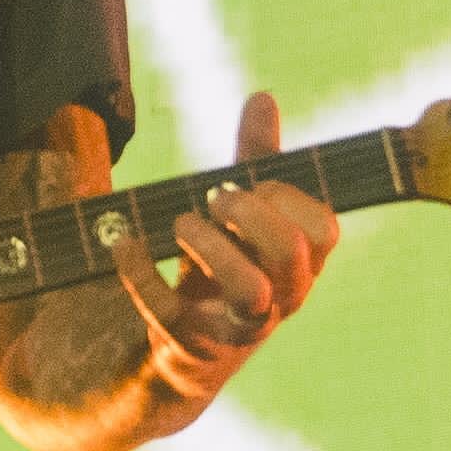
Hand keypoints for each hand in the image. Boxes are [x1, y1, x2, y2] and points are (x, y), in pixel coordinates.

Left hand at [107, 90, 338, 406]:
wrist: (184, 353)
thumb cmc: (224, 270)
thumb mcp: (241, 216)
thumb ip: (254, 159)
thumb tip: (263, 97)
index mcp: (300, 267)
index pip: (324, 228)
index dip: (288, 196)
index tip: (253, 184)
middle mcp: (280, 301)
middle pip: (290, 252)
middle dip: (250, 212)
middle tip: (215, 200)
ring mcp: (237, 330)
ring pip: (249, 291)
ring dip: (209, 245)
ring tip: (180, 224)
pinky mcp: (190, 349)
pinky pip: (171, 317)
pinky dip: (142, 273)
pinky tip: (125, 244)